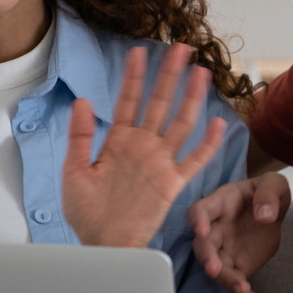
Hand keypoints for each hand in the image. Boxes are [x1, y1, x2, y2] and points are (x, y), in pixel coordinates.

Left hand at [63, 45, 226, 247]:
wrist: (102, 243)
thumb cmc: (86, 213)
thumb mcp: (74, 171)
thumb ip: (80, 136)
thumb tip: (81, 101)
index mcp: (119, 141)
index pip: (128, 101)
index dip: (133, 77)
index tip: (137, 52)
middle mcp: (143, 147)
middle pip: (159, 103)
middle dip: (169, 75)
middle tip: (180, 48)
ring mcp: (160, 163)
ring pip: (180, 123)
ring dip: (191, 98)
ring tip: (201, 73)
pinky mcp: (172, 183)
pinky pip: (194, 160)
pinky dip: (208, 143)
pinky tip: (218, 123)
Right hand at [188, 172, 289, 292]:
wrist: (273, 213)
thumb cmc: (267, 193)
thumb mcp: (274, 184)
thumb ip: (269, 193)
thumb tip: (264, 215)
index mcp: (220, 203)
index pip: (201, 210)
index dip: (198, 220)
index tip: (201, 231)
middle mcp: (215, 229)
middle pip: (203, 245)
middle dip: (207, 257)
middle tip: (214, 269)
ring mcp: (223, 249)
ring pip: (217, 267)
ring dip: (226, 280)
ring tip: (242, 291)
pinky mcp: (236, 266)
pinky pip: (235, 280)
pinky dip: (241, 292)